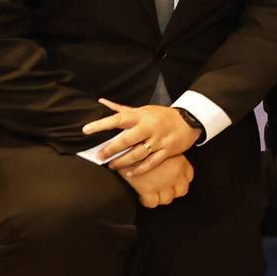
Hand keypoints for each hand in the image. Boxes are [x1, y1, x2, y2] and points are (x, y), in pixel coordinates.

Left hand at [83, 99, 199, 172]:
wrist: (190, 120)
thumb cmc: (162, 115)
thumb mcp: (144, 109)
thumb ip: (121, 109)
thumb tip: (101, 102)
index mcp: (142, 115)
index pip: (118, 118)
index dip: (102, 124)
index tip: (86, 130)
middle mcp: (150, 127)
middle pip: (127, 140)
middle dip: (111, 149)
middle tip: (99, 156)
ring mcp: (159, 140)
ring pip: (137, 154)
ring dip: (122, 161)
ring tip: (112, 165)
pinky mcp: (167, 151)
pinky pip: (151, 162)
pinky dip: (139, 169)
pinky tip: (129, 173)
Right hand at [119, 152, 193, 208]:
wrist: (127, 147)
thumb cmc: (144, 144)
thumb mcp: (164, 147)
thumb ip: (170, 157)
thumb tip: (168, 164)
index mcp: (181, 162)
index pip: (189, 176)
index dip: (180, 179)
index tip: (174, 179)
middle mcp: (175, 174)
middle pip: (181, 190)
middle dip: (173, 190)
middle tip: (164, 187)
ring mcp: (162, 183)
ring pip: (167, 199)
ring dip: (160, 197)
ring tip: (153, 191)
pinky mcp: (148, 189)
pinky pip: (152, 203)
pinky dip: (148, 201)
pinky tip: (143, 195)